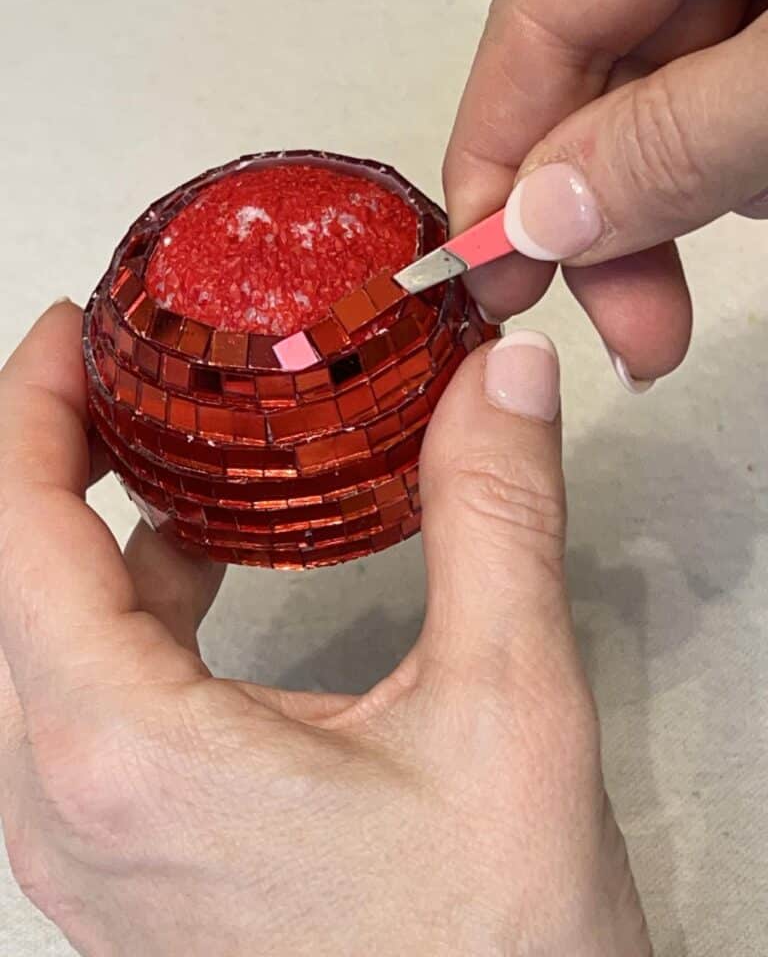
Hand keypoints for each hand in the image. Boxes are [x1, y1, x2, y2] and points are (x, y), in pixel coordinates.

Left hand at [0, 303, 648, 955]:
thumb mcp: (510, 710)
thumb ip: (497, 519)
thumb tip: (505, 382)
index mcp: (124, 755)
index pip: (9, 535)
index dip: (26, 408)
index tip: (74, 331)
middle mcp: (70, 808)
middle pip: (2, 582)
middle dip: (49, 458)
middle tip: (119, 374)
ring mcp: (88, 849)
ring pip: (36, 645)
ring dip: (84, 535)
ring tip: (162, 455)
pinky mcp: (129, 866)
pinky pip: (78, 702)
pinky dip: (120, 611)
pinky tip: (194, 573)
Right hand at [445, 0, 767, 390]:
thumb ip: (670, 141)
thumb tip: (546, 218)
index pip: (538, 17)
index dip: (499, 156)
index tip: (493, 273)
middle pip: (601, 72)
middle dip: (606, 214)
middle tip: (622, 330)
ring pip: (669, 94)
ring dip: (674, 202)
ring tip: (696, 277)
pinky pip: (734, 90)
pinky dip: (733, 160)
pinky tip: (753, 196)